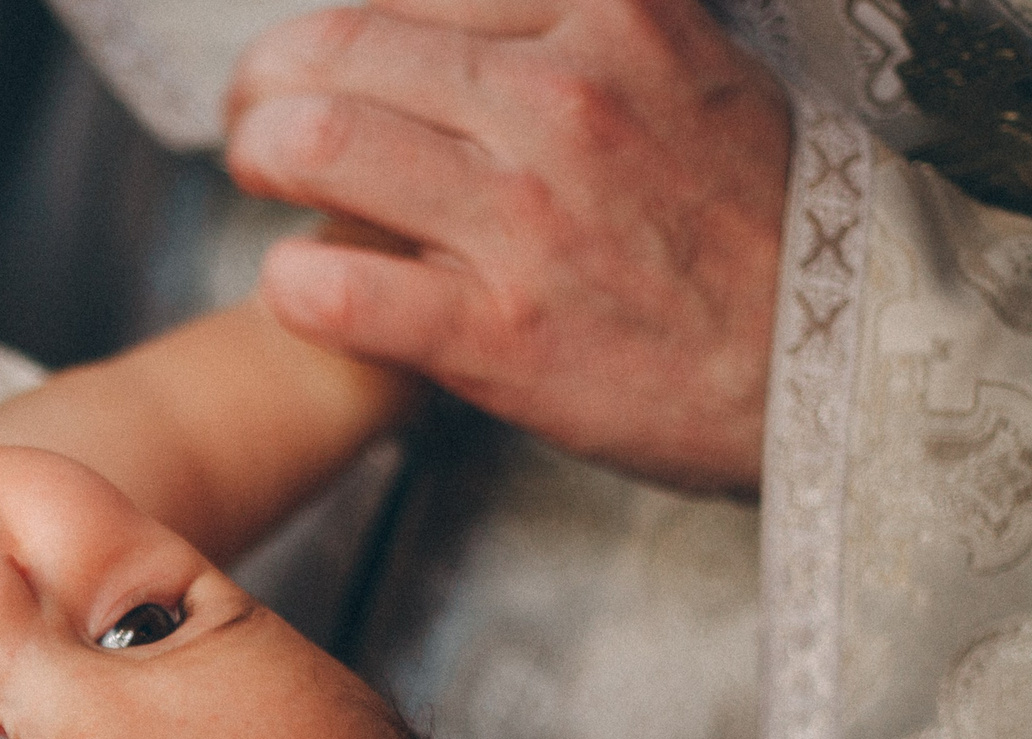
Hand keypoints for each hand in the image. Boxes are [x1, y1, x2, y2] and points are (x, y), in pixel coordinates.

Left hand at [225, 0, 790, 492]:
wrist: (825, 362)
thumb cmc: (742, 220)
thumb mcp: (681, 66)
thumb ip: (565, 31)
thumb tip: (442, 22)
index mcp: (606, 17)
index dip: (332, 32)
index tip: (313, 64)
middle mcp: (561, 101)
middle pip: (337, 51)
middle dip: (265, 83)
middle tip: (253, 120)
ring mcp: (526, 217)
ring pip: (318, 144)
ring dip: (259, 159)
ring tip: (260, 177)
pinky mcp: (497, 332)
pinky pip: (336, 287)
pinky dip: (291, 282)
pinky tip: (298, 285)